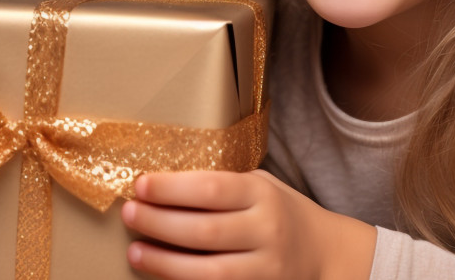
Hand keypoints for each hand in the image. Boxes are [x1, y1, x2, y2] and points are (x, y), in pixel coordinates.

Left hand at [120, 169, 375, 279]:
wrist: (325, 255)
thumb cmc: (279, 213)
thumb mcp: (258, 187)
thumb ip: (221, 187)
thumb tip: (159, 186)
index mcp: (262, 194)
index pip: (212, 188)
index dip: (172, 188)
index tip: (140, 184)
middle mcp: (267, 231)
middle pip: (205, 230)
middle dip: (159, 223)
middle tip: (128, 214)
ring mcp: (266, 269)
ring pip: (209, 272)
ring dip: (165, 263)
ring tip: (135, 252)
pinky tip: (162, 277)